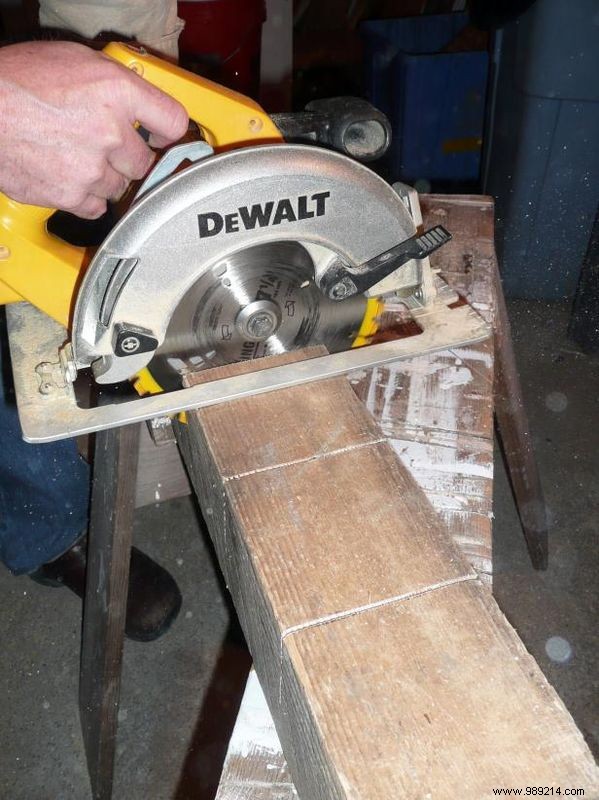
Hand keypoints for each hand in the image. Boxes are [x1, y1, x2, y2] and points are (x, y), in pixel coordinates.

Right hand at [0, 41, 187, 217]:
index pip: (174, 121)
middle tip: (103, 146)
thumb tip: (140, 104)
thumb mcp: (75, 61)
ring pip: (119, 187)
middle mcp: (109, 131)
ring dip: (105, 177)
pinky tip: (68, 176)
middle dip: (127, 157)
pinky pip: (96, 207)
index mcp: (116, 91)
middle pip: (145, 162)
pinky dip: (86, 197)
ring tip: (76, 157)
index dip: (169, 133)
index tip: (162, 139)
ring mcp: (92, 168)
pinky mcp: (72, 196)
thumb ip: (115, 84)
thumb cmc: (17, 81)